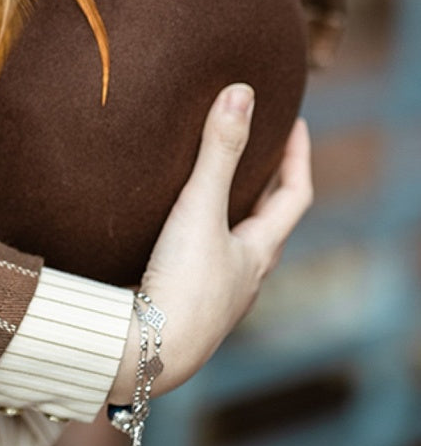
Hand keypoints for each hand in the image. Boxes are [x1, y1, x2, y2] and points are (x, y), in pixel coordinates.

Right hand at [108, 83, 312, 403]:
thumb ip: (217, 152)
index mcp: (259, 252)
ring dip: (232, 214)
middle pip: (267, 222)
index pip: (294, 196)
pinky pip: (201, 262)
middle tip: (259, 148)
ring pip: (235, 246)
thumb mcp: (200, 209)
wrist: (146, 352)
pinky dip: (198, 238)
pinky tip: (171, 233)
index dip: (298, 157)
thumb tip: (241, 93)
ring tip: (215, 186)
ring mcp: (214, 295)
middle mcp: (244, 276)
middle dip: (266, 184)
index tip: (296, 124)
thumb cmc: (183, 285)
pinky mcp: (181, 305)